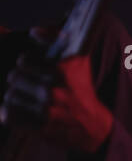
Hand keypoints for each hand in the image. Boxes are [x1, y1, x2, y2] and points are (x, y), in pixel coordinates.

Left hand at [0, 34, 113, 153]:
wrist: (94, 126)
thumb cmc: (82, 89)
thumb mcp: (77, 60)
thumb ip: (54, 39)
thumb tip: (33, 32)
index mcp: (60, 72)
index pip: (24, 61)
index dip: (26, 64)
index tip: (30, 69)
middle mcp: (52, 91)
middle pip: (14, 78)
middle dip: (19, 80)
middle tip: (25, 85)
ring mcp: (46, 112)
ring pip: (11, 96)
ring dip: (14, 96)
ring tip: (22, 98)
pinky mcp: (41, 129)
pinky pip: (10, 117)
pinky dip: (8, 113)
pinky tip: (14, 111)